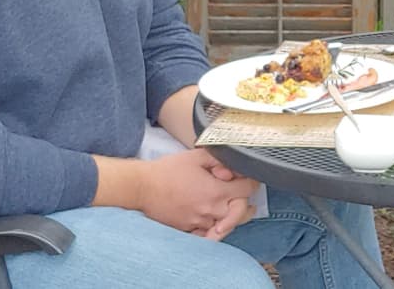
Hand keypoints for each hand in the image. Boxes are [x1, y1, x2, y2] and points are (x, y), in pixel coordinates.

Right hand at [136, 149, 259, 235]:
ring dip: (232, 218)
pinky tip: (217, 226)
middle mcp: (211, 211)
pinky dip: (215, 232)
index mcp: (216, 192)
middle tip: (251, 203)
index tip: (250, 181)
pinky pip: (209, 236)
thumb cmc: (166, 171)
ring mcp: (199, 223)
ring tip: (234, 212)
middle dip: (247, 205)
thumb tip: (233, 169)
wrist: (142, 187)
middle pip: (241, 213)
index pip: (246, 190)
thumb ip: (219, 160)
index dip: (252, 183)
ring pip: (226, 226)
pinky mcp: (188, 230)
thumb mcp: (196, 156)